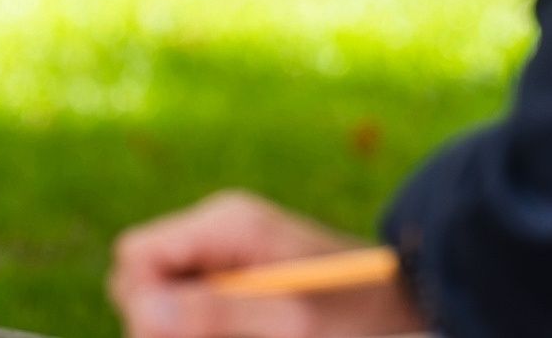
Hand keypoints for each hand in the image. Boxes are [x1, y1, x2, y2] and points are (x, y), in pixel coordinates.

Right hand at [109, 191, 425, 337]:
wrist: (416, 305)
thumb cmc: (358, 309)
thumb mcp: (289, 318)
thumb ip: (214, 312)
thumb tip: (140, 312)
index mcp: (222, 224)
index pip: (135, 257)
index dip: (142, 303)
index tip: (178, 336)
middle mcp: (216, 236)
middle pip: (143, 281)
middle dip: (163, 324)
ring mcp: (228, 259)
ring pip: (169, 303)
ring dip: (191, 332)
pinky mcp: (243, 285)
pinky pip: (201, 311)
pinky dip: (211, 331)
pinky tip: (245, 337)